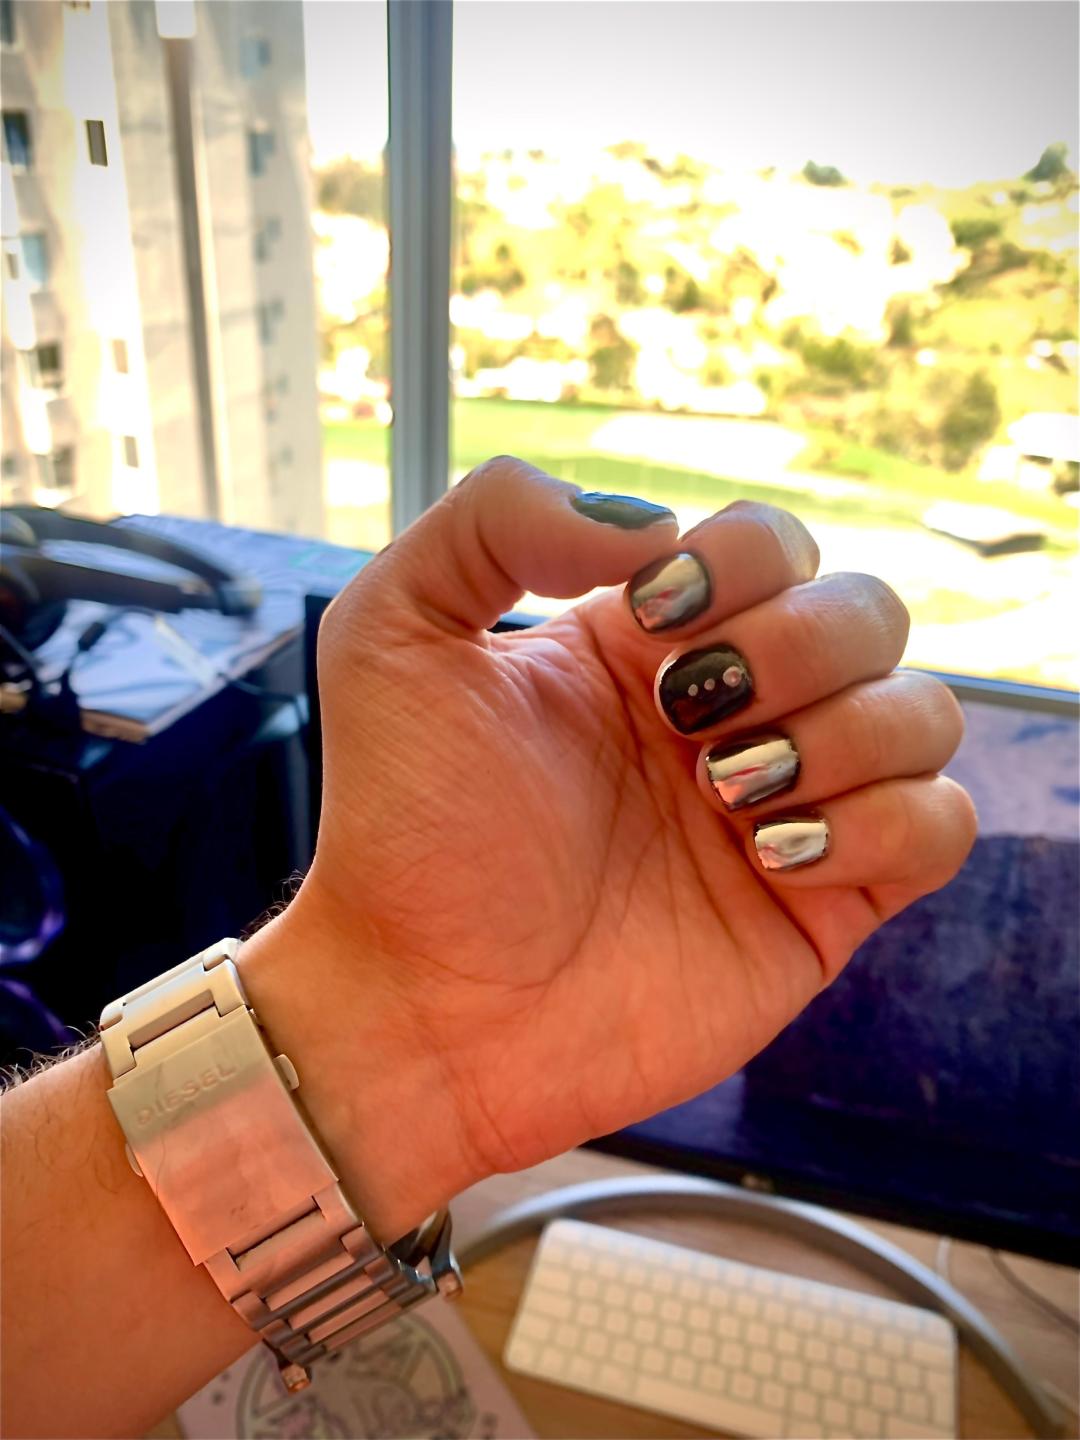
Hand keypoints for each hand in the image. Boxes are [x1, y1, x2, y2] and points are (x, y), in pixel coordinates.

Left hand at [240, 458, 975, 1238]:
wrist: (422, 1002)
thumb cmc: (402, 823)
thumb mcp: (394, 628)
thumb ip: (496, 518)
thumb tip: (656, 527)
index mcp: (650, 640)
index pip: (775, 542)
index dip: (743, 561)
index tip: (650, 620)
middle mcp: (733, 712)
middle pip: (870, 612)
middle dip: (796, 648)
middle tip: (688, 719)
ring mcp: (785, 807)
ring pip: (923, 714)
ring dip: (841, 736)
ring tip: (725, 795)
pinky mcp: (821, 906)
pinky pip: (938, 828)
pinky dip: (884, 824)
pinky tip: (773, 857)